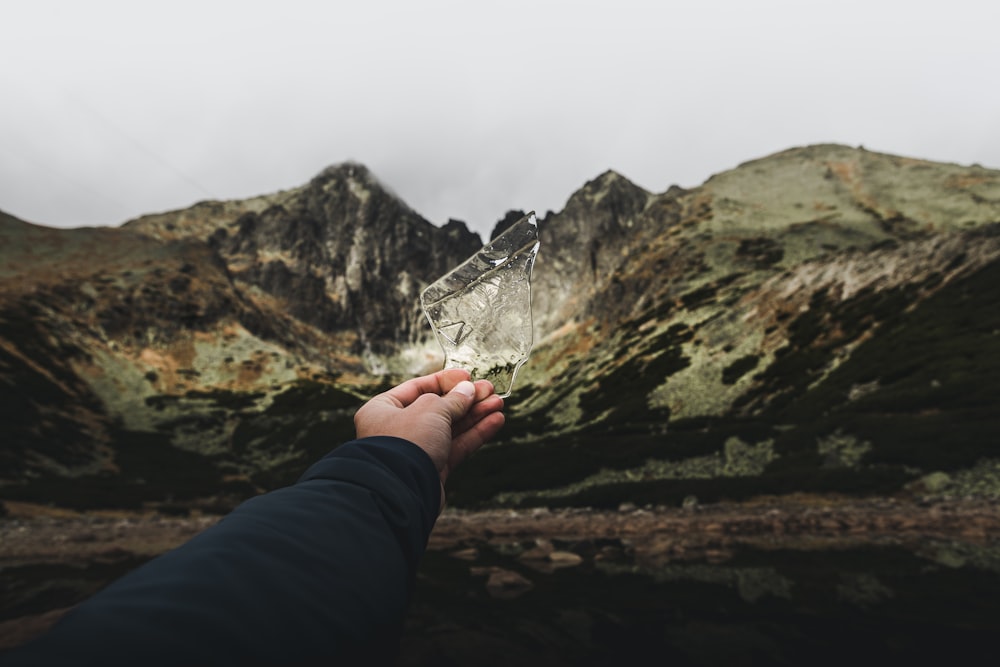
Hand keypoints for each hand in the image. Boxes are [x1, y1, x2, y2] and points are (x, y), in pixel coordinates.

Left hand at [354, 369, 504, 506]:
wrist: (401, 492)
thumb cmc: (406, 443)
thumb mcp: (431, 410)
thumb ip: (452, 399)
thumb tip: (468, 390)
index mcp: (383, 409)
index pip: (418, 388)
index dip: (446, 381)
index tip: (468, 377)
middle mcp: (397, 429)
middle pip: (438, 408)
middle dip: (467, 399)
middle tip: (490, 390)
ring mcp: (416, 451)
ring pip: (451, 428)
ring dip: (476, 415)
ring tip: (499, 403)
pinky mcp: (432, 469)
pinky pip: (456, 447)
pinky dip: (476, 434)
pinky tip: (495, 421)